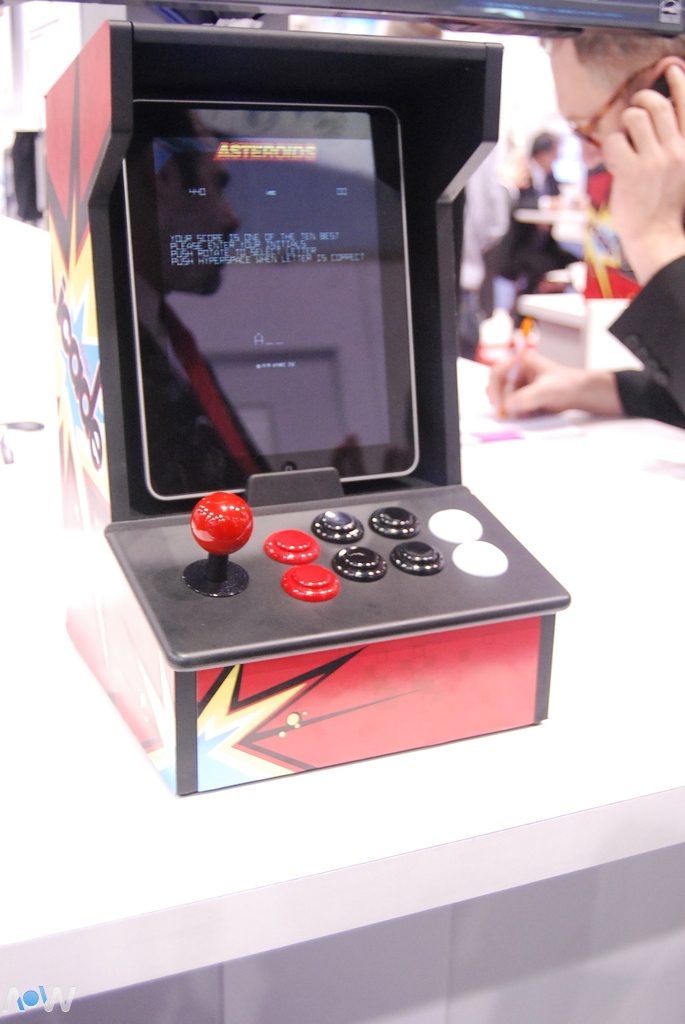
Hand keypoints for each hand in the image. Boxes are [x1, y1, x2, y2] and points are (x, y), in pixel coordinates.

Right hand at [486, 350, 622, 417]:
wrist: (580, 393)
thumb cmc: (567, 385)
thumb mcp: (547, 390)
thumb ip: (527, 397)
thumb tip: (508, 406)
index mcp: (521, 362)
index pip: (497, 373)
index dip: (495, 390)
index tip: (500, 406)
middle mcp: (517, 372)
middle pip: (495, 386)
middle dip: (500, 400)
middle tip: (507, 414)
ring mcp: (519, 384)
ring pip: (503, 398)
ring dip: (509, 408)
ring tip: (526, 412)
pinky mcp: (522, 395)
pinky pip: (511, 406)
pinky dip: (516, 412)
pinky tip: (530, 413)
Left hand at [604, 63, 684, 284]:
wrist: (656, 235)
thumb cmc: (663, 203)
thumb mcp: (679, 168)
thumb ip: (672, 141)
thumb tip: (657, 112)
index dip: (679, 80)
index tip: (671, 68)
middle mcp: (676, 149)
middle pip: (656, 104)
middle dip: (640, 100)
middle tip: (633, 110)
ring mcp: (654, 160)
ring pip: (634, 117)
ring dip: (623, 124)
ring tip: (624, 140)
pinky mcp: (632, 172)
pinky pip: (615, 141)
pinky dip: (611, 148)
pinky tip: (615, 161)